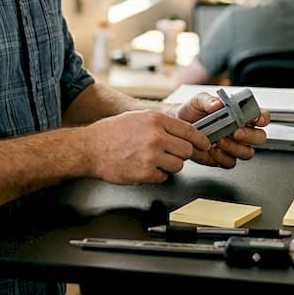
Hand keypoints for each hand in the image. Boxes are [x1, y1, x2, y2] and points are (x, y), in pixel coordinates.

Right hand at [85, 110, 210, 183]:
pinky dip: (156, 175)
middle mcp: (156, 136)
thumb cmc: (111, 132)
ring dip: (169, 165)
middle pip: (187, 150)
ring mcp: (151, 156)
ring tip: (152, 160)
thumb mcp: (139, 117)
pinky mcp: (145, 173)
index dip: (200, 140)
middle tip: (169, 153)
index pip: (190, 131)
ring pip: (178, 165)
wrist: (90, 148)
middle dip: (181, 153)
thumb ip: (162, 124)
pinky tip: (143, 167)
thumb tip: (185, 133)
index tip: (204, 144)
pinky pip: (164, 177)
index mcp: (155, 119)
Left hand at [176, 92, 268, 168]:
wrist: (178, 125)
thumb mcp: (198, 100)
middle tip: (235, 131)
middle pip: (259, 137)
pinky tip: (212, 150)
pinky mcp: (223, 158)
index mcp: (241, 115)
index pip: (261, 117)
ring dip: (235, 147)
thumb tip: (218, 104)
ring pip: (247, 152)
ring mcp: (234, 146)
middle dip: (249, 136)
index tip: (255, 119)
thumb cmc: (192, 111)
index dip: (262, 118)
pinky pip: (230, 162)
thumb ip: (209, 100)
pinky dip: (222, 157)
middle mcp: (242, 131)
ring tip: (219, 139)